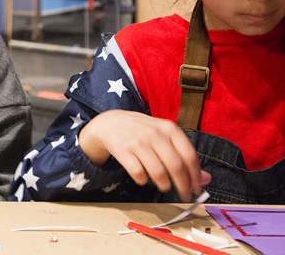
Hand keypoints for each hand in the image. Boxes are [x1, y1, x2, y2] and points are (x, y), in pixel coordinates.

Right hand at [78, 109, 210, 200]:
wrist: (110, 122)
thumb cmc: (142, 131)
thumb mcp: (164, 137)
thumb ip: (184, 155)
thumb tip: (206, 179)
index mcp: (169, 128)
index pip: (190, 156)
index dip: (196, 176)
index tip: (197, 188)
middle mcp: (154, 133)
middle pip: (176, 166)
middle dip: (183, 185)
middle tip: (185, 195)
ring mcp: (138, 142)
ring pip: (158, 172)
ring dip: (164, 185)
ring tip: (165, 187)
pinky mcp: (123, 150)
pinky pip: (138, 173)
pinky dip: (143, 180)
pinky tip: (144, 179)